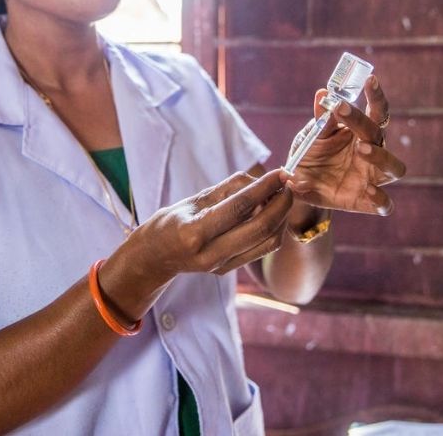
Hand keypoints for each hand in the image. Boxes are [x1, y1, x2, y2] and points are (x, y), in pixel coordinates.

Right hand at [129, 170, 293, 283]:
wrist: (155, 258)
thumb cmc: (170, 222)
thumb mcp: (193, 200)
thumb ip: (227, 190)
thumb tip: (259, 180)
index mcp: (195, 232)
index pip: (239, 207)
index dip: (264, 188)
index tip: (281, 173)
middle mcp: (210, 254)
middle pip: (261, 228)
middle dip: (281, 204)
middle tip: (287, 184)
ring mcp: (221, 266)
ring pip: (268, 242)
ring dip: (281, 217)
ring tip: (279, 197)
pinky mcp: (229, 270)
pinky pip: (261, 250)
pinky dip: (273, 229)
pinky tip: (270, 213)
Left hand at [287, 75, 405, 214]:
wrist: (298, 186)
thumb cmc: (310, 155)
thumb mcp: (310, 136)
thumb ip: (320, 119)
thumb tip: (323, 94)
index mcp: (361, 132)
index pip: (377, 111)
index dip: (376, 95)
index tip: (369, 79)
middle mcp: (373, 151)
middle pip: (380, 134)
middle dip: (363, 121)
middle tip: (344, 110)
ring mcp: (373, 177)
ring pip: (395, 168)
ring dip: (381, 157)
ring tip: (361, 148)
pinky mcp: (367, 201)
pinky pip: (385, 204)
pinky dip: (381, 198)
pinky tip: (369, 190)